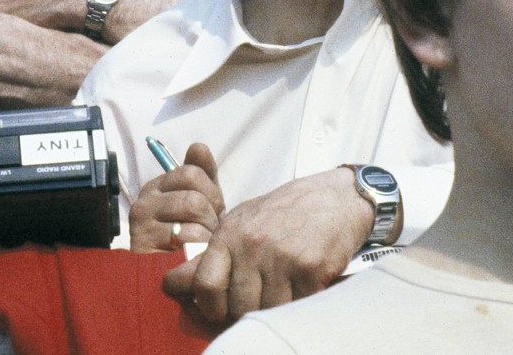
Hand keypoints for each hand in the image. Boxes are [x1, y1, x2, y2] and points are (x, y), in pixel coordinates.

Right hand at [129, 142, 223, 251]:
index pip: (191, 173)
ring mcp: (141, 227)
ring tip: (202, 246)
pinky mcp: (143, 250)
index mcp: (158, 186)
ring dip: (205, 239)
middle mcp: (144, 202)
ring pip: (190, 225)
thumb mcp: (201, 200)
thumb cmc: (188, 234)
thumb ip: (203, 174)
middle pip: (193, 199)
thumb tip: (199, 146)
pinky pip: (184, 247)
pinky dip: (197, 254)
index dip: (211, 193)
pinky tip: (195, 258)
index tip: (212, 210)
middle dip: (210, 219)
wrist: (164, 275)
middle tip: (208, 232)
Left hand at [161, 167, 370, 325]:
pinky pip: (295, 306)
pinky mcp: (310, 269)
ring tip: (277, 295)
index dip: (208, 307)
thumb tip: (180, 285)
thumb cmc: (280, 215)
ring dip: (270, 310)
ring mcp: (281, 258)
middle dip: (242, 313)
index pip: (205, 285)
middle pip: (237, 306)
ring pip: (265, 311)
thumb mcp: (240, 223)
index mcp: (229, 235)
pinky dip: (296, 305)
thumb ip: (215, 254)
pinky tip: (299, 290)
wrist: (332, 200)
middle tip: (252, 305)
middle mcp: (252, 246)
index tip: (216, 311)